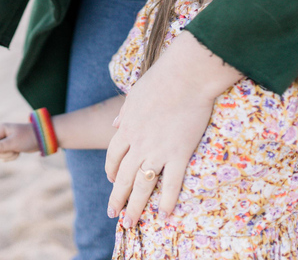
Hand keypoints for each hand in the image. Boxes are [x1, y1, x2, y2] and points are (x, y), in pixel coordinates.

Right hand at [0, 122, 38, 160]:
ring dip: (9, 155)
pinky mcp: (8, 146)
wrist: (41, 138)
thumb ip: (0, 147)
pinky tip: (18, 152)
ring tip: (18, 149)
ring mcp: (3, 140)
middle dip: (6, 153)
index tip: (10, 147)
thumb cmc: (28, 138)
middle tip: (15, 148)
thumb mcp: (14, 143)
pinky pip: (4, 156)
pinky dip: (11, 156)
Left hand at [105, 32, 241, 226]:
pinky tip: (165, 215)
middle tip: (114, 214)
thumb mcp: (135, 94)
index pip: (114, 156)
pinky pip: (172, 183)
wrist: (186, 75)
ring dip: (135, 207)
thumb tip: (114, 124)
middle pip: (123, 177)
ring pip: (142, 186)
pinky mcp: (180, 153)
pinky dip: (168, 201)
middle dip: (117, 198)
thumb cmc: (162, 78)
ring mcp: (158, 150)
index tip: (112, 180)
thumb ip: (124, 112)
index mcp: (127, 127)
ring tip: (130, 223)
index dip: (111, 171)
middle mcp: (138, 143)